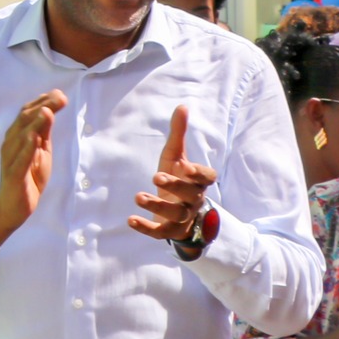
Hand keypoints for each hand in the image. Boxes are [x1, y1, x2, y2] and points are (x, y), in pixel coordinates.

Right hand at [0, 91, 64, 261]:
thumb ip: (43, 132)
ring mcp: (10, 158)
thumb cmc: (28, 176)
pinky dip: (26, 148)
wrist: (13, 206)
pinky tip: (34, 138)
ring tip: (47, 111)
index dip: (42, 101)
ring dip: (34, 123)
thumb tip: (50, 109)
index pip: (27, 112)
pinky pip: (19, 160)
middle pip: (25, 120)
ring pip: (21, 136)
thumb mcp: (41, 151)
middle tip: (60, 98)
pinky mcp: (13, 175)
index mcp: (17, 136)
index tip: (60, 94)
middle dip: (43, 107)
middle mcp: (10, 143)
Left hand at [129, 105, 218, 241]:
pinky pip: (161, 232)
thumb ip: (178, 134)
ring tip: (138, 196)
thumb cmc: (178, 178)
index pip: (207, 178)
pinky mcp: (170, 230)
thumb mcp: (176, 156)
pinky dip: (147, 228)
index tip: (185, 165)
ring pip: (175, 214)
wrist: (181, 212)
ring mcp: (183, 217)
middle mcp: (194, 199)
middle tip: (156, 177)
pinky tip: (131, 219)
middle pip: (189, 195)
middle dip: (174, 186)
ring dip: (157, 206)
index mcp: (198, 181)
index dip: (198, 173)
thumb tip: (182, 106)